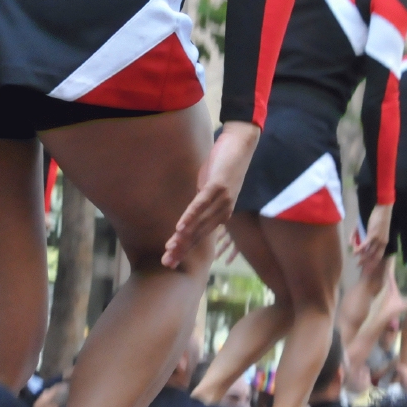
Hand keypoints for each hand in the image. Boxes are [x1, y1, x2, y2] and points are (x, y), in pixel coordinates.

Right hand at [164, 122, 259, 268]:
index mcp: (221, 214)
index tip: (170, 260)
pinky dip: (190, 216)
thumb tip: (188, 212)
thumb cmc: (223, 166)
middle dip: (182, 249)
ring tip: (170, 248)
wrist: (240, 144)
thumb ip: (201, 203)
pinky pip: (201, 204)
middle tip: (166, 262)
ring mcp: (222, 199)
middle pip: (199, 234)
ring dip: (183, 237)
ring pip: (199, 223)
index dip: (184, 248)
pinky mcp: (218, 186)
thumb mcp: (209, 188)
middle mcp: (223, 211)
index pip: (199, 236)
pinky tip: (180, 226)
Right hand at [354, 204, 391, 271]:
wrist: (383, 210)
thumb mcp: (370, 229)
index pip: (379, 256)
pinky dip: (360, 249)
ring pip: (369, 252)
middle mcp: (382, 243)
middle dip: (368, 265)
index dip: (373, 264)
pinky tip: (355, 253)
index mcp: (384, 242)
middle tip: (362, 271)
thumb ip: (360, 237)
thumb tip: (351, 244)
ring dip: (363, 258)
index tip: (368, 270)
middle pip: (375, 257)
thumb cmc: (377, 218)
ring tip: (357, 263)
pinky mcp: (373, 234)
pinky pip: (365, 244)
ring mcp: (378, 239)